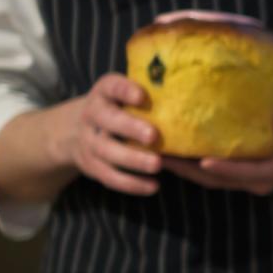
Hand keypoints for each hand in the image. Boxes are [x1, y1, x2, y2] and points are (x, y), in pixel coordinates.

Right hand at [63, 73, 161, 195]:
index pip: (111, 86)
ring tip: (157, 165)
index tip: (142, 96)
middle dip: (130, 127)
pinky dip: (131, 183)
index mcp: (104, 92)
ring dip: (133, 159)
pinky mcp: (91, 165)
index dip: (125, 90)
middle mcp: (92, 114)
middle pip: (108, 120)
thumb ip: (151, 95)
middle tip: (154, 136)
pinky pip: (109, 176)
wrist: (76, 131)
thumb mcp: (124, 96)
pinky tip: (153, 186)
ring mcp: (88, 141)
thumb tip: (196, 101)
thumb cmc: (119, 109)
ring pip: (107, 151)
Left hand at [161, 98, 272, 195]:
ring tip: (157, 150)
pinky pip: (213, 166)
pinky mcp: (241, 165)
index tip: (201, 160)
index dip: (226, 169)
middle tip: (162, 155)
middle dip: (190, 170)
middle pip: (220, 179)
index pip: (249, 173)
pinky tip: (173, 144)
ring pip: (211, 176)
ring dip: (184, 166)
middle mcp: (261, 178)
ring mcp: (249, 174)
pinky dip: (192, 158)